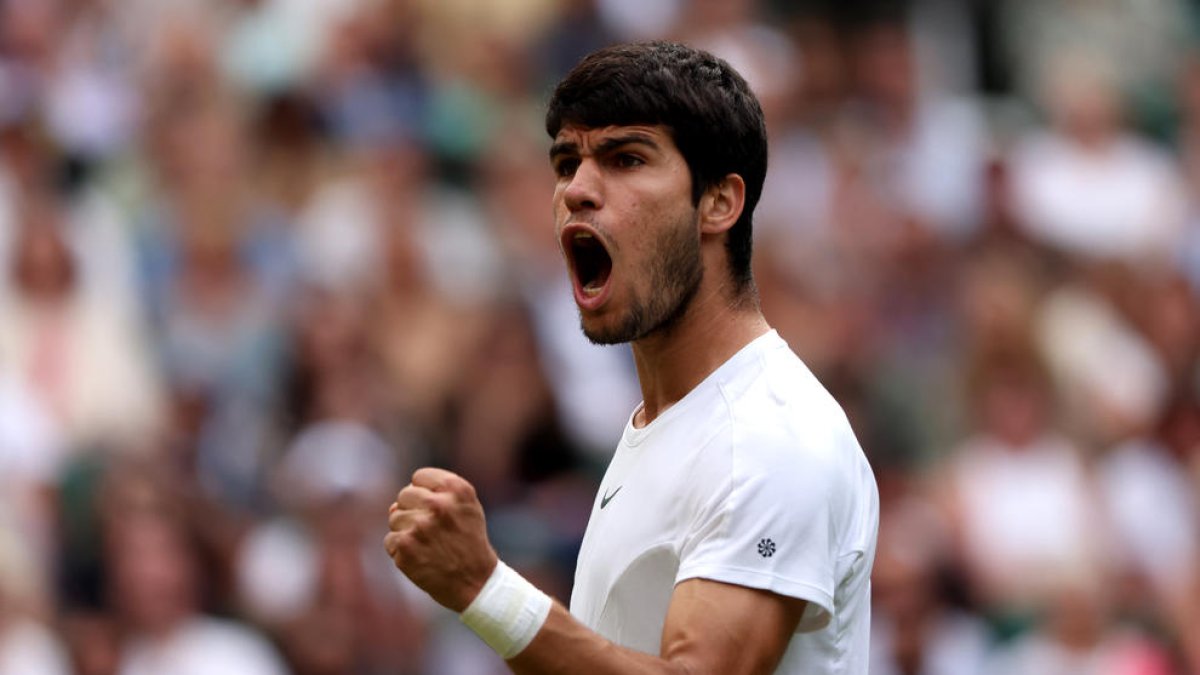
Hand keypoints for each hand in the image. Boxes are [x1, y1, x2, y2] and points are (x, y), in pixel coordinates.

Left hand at [384, 468, 498, 611]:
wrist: (476, 582)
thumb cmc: (469, 541)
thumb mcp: (467, 507)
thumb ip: (436, 494)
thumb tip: (394, 506)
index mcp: (456, 489)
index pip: (419, 477)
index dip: (424, 492)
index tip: (435, 509)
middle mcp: (438, 504)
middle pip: (404, 495)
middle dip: (413, 511)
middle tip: (431, 530)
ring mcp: (420, 526)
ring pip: (394, 518)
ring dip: (406, 531)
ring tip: (428, 545)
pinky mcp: (406, 548)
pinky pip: (391, 540)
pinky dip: (401, 551)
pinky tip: (421, 558)